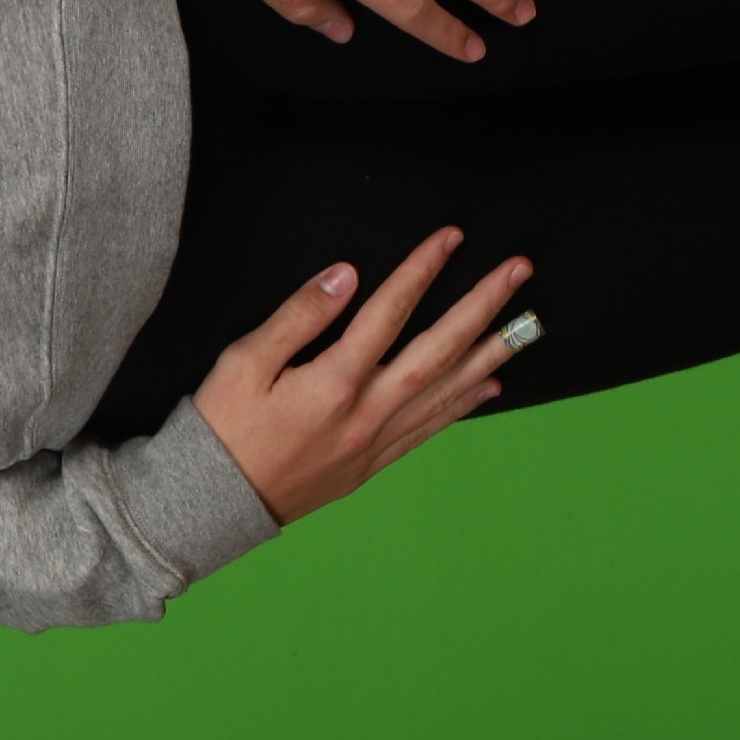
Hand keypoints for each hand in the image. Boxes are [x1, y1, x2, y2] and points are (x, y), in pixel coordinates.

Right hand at [189, 228, 533, 522]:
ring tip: (528, 323)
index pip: (389, 313)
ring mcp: (374, 442)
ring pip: (446, 391)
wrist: (212, 502)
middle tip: (518, 272)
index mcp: (332, 383)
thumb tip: (345, 277)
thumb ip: (297, 317)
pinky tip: (490, 384)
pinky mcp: (371, 463)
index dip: (422, 271)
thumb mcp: (242, 362)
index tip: (451, 238)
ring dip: (490, 353)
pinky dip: (464, 404)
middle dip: (481, 307)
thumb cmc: (221, 427)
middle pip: (436, 351)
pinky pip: (431, 429)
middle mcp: (365, 414)